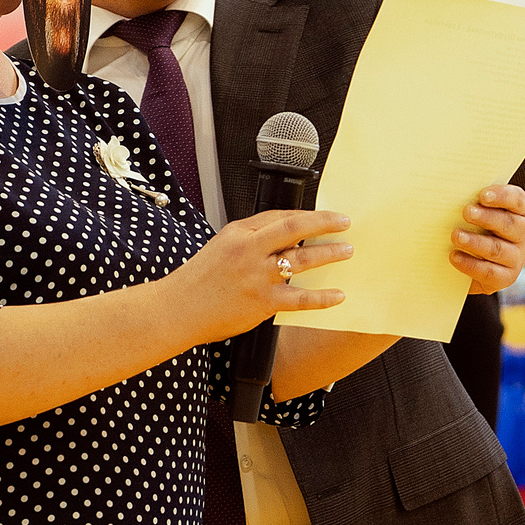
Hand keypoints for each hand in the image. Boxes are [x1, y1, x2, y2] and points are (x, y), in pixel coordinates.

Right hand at [162, 207, 351, 342]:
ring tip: (346, 251)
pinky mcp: (263, 302)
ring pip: (302, 260)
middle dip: (324, 223)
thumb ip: (250, 242)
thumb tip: (281, 240)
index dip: (305, 215)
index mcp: (238, 234)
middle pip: (295, 228)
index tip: (321, 216)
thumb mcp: (220, 249)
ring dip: (329, 254)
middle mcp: (249, 250)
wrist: (178, 309)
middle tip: (345, 223)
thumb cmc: (197, 282)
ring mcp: (257, 276)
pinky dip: (322, 298)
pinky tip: (338, 296)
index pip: (278, 216)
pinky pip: (301, 298)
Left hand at [453, 185, 524, 295]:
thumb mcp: (482, 213)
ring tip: (456, 235)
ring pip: (497, 249)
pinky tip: (454, 256)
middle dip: (486, 217)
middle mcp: (523, 233)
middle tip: (466, 212)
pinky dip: (470, 264)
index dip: (501, 196)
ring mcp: (517, 257)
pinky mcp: (506, 277)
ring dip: (475, 242)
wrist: (482, 264)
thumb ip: (476, 203)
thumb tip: (452, 195)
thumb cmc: (480, 228)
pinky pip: (488, 272)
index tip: (482, 195)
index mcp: (520, 211)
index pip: (516, 199)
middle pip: (508, 224)